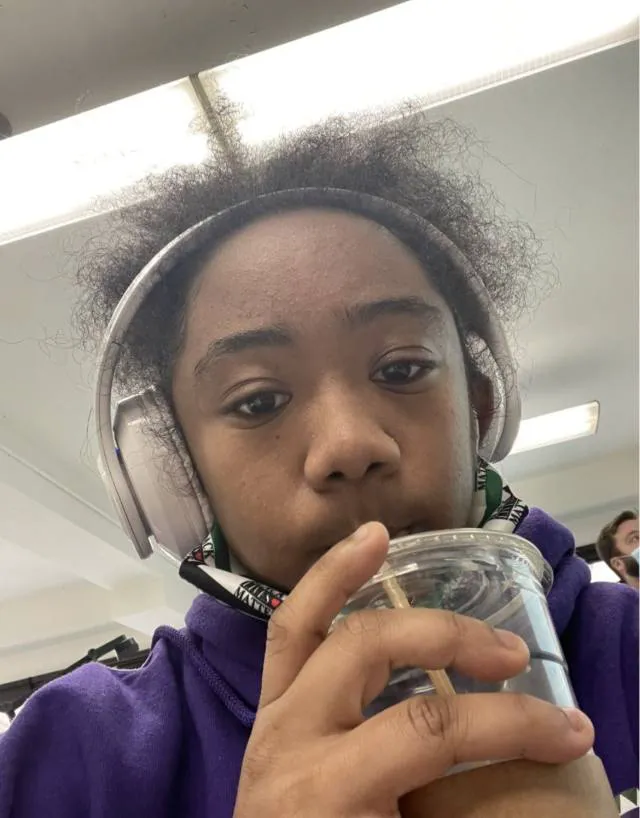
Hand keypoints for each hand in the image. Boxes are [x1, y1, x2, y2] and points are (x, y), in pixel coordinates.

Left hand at [234, 523, 593, 817]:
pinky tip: (348, 554)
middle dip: (449, 640)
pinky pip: (287, 634)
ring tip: (387, 538)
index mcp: (329, 788)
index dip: (510, 725)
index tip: (570, 732)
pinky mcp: (266, 709)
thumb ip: (457, 811)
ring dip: (346, 574)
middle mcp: (292, 737)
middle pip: (370, 651)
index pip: (430, 730)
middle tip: (511, 655)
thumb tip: (528, 791)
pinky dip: (319, 589)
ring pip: (304, 623)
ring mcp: (271, 716)